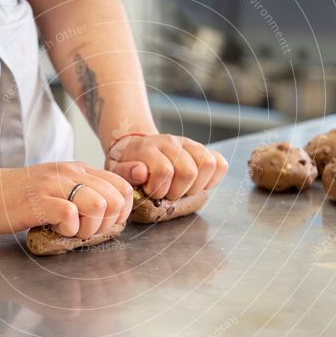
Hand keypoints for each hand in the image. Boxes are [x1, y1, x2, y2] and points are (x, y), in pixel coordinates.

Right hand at [0, 162, 132, 237]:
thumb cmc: (18, 196)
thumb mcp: (56, 187)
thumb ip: (80, 193)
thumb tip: (108, 216)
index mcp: (77, 170)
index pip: (122, 186)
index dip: (122, 211)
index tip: (105, 224)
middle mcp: (69, 173)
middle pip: (115, 198)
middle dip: (109, 223)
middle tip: (87, 232)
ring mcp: (54, 185)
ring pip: (99, 205)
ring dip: (90, 228)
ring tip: (71, 231)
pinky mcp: (38, 201)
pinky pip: (70, 215)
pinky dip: (69, 230)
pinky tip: (55, 229)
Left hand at [105, 134, 228, 199]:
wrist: (135, 144)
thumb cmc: (126, 162)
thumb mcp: (116, 168)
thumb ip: (125, 172)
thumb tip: (142, 173)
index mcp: (149, 148)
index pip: (164, 171)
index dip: (159, 189)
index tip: (151, 192)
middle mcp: (171, 142)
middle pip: (189, 171)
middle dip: (178, 191)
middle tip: (167, 194)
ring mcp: (188, 144)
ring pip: (208, 165)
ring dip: (197, 185)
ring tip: (182, 189)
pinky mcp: (201, 149)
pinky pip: (219, 162)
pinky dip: (212, 178)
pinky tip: (197, 184)